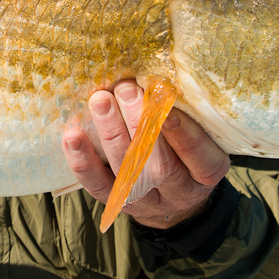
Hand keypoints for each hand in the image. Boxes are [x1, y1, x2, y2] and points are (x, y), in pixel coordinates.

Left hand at [61, 80, 230, 229]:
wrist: (175, 201)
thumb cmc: (188, 155)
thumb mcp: (203, 136)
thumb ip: (189, 115)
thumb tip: (159, 76)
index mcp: (206, 173)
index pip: (199, 157)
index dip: (184, 134)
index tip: (167, 106)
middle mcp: (178, 190)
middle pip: (159, 165)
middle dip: (139, 124)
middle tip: (126, 89)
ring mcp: (145, 200)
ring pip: (127, 173)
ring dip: (111, 133)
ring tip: (100, 101)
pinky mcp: (116, 203)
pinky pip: (98, 185)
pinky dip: (83, 161)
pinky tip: (72, 137)